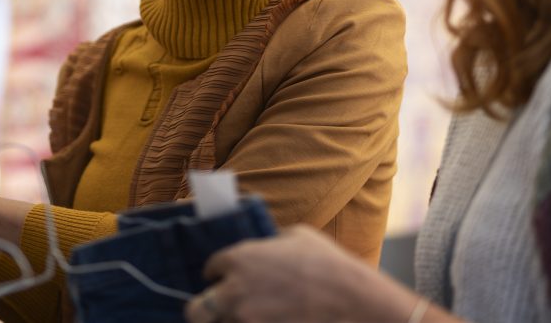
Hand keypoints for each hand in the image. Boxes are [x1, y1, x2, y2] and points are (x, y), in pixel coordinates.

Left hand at [185, 225, 425, 322]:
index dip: (221, 272)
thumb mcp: (298, 236)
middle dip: (207, 306)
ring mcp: (244, 320)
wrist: (354, 301)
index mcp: (240, 258)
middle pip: (196, 309)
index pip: (210, 267)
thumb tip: (265, 246)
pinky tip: (264, 321)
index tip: (230, 276)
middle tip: (224, 305)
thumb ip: (270, 241)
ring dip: (228, 321)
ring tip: (250, 314)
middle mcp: (234, 291)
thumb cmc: (329, 264)